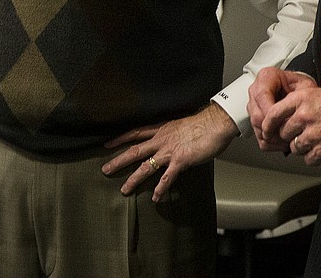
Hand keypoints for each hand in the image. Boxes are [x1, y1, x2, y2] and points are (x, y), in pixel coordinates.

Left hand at [101, 103, 238, 201]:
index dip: (120, 138)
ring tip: (124, 190)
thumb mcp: (181, 126)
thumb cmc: (203, 124)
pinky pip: (167, 177)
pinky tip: (155, 197)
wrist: (215, 123)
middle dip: (119, 161)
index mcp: (161, 129)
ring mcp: (169, 151)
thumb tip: (171, 141)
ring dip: (134, 179)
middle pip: (134, 150)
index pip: (135, 133)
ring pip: (146, 166)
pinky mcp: (180, 160)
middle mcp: (161, 140)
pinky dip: (160, 188)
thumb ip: (173, 135)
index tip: (107, 144)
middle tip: (105, 170)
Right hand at [248, 67, 316, 150]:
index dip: (272, 112)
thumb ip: (299, 98)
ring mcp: (254, 106)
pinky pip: (259, 137)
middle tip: (290, 134)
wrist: (300, 93)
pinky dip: (272, 143)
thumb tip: (295, 114)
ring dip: (274, 138)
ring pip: (257, 127)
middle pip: (257, 115)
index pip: (262, 95)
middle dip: (274, 129)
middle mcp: (256, 91)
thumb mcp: (305, 87)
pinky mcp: (255, 120)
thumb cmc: (302, 88)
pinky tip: (283, 141)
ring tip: (289, 139)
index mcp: (267, 77)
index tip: (285, 122)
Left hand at [262, 86, 320, 165]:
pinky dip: (315, 157)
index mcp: (304, 99)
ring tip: (318, 141)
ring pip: (295, 147)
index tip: (266, 129)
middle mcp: (305, 115)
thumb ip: (303, 103)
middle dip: (290, 136)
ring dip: (304, 147)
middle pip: (284, 132)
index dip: (268, 124)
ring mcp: (313, 134)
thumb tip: (290, 113)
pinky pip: (308, 159)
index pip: (274, 113)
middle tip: (302, 135)